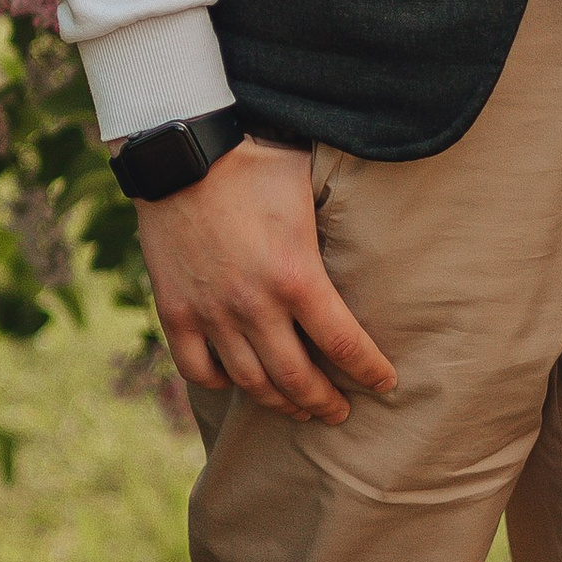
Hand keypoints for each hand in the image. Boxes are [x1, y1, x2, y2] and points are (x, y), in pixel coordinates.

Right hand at [132, 137, 395, 423]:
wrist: (181, 149)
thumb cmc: (254, 161)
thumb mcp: (311, 190)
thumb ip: (335, 230)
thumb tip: (376, 240)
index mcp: (297, 277)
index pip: (345, 345)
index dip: (370, 371)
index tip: (385, 383)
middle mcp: (254, 306)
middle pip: (298, 379)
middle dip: (326, 403)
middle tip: (340, 412)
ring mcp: (210, 313)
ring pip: (251, 383)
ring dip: (281, 402)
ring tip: (298, 407)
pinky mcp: (176, 311)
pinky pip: (198, 369)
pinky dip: (221, 382)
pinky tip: (238, 379)